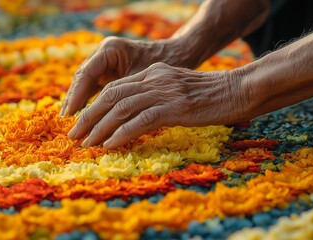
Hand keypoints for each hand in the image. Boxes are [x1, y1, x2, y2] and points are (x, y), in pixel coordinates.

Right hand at [60, 37, 184, 115]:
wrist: (176, 54)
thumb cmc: (163, 65)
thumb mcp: (144, 80)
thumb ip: (126, 96)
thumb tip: (108, 119)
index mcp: (110, 50)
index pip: (87, 74)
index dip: (77, 96)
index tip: (69, 115)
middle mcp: (103, 53)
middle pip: (82, 80)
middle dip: (74, 102)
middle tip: (68, 124)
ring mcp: (104, 61)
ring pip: (86, 84)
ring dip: (79, 104)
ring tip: (73, 126)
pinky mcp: (109, 71)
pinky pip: (94, 87)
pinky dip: (90, 102)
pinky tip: (85, 119)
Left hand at [68, 62, 249, 148]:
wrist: (238, 90)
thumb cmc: (209, 96)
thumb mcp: (176, 92)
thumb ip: (154, 100)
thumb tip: (133, 120)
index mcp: (152, 74)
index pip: (115, 89)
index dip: (94, 106)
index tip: (82, 123)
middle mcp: (153, 79)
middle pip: (111, 96)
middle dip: (89, 117)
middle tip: (74, 135)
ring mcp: (163, 91)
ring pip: (121, 108)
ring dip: (100, 128)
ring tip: (86, 144)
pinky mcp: (175, 107)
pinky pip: (141, 120)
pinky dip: (122, 134)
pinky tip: (110, 145)